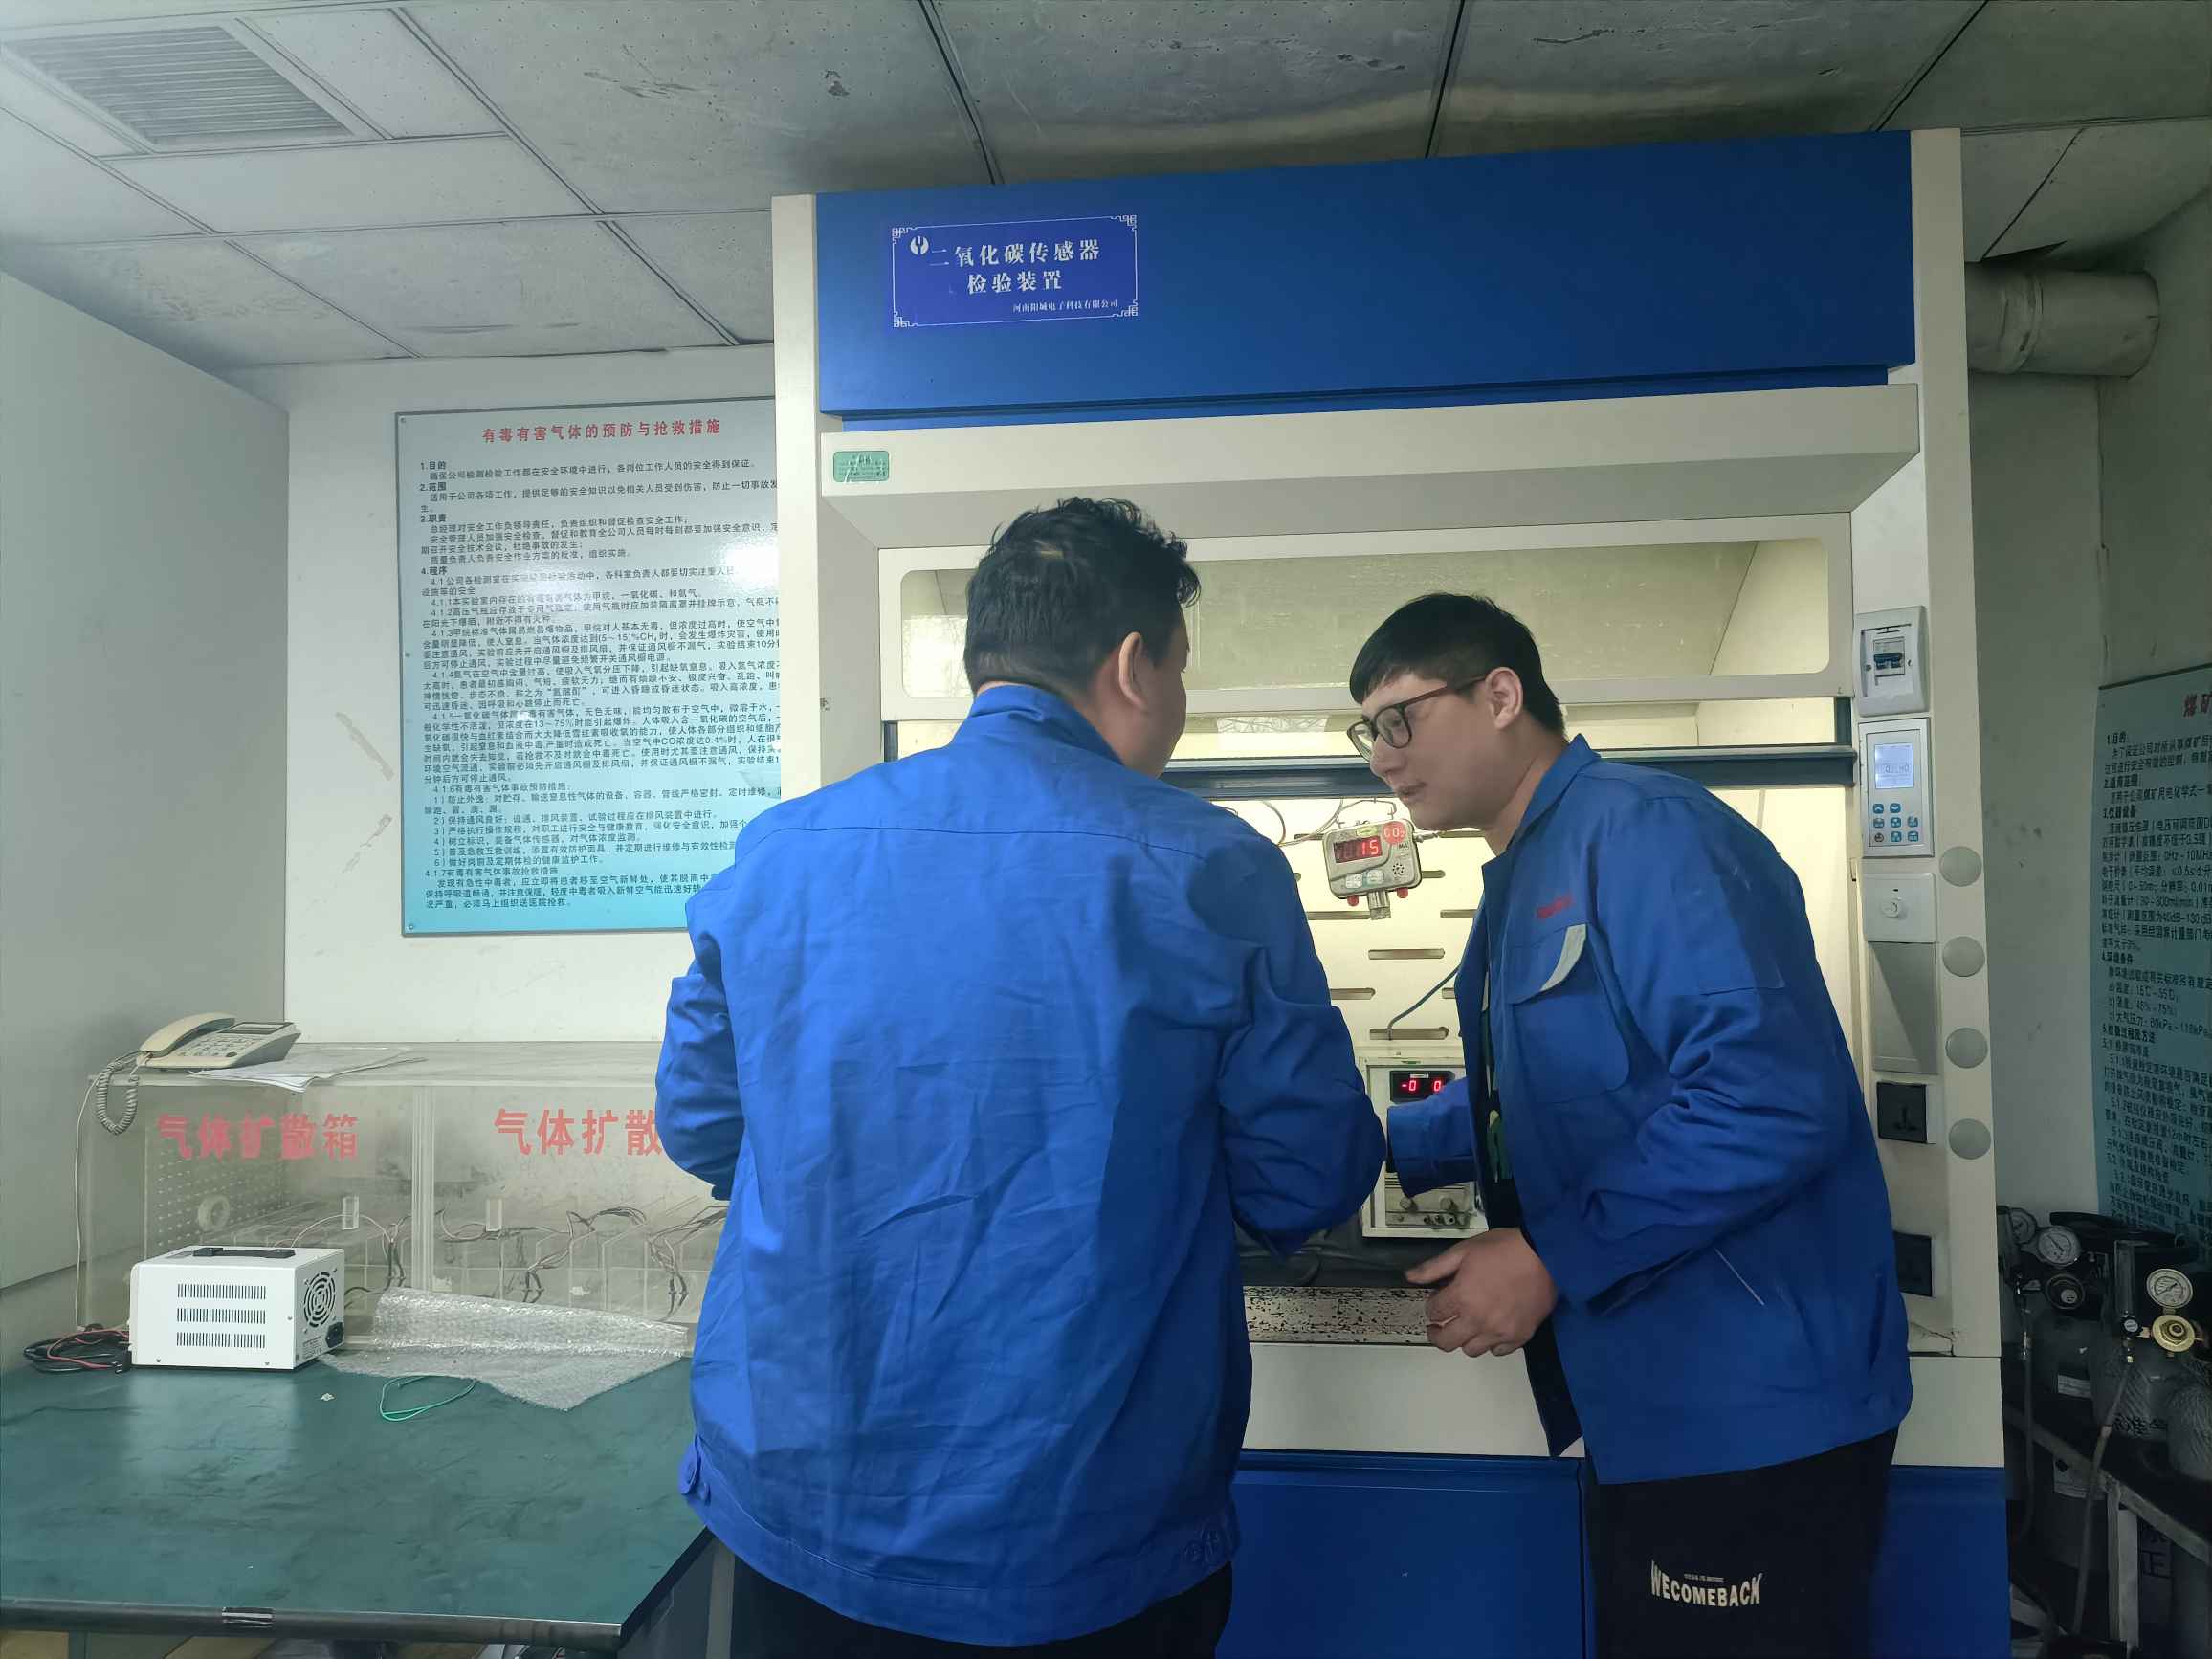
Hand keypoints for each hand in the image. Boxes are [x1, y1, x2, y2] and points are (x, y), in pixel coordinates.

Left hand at [1406, 1228, 1557, 1357]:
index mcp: (1461, 1297)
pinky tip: (1491, 1329)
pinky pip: (1498, 1352)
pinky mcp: (1520, 1337)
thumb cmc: (1504, 1248)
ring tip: (1468, 1325)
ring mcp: (1499, 1332)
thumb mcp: (1465, 1250)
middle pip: (1446, 1341)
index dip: (1432, 1305)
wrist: (1547, 1256)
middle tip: (1438, 1325)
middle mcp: (1477, 1320)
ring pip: (1471, 1350)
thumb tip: (1410, 1277)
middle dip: (1437, 1333)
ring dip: (1464, 1339)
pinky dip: (1491, 1344)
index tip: (1437, 1299)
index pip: (1434, 1312)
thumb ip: (1435, 1267)